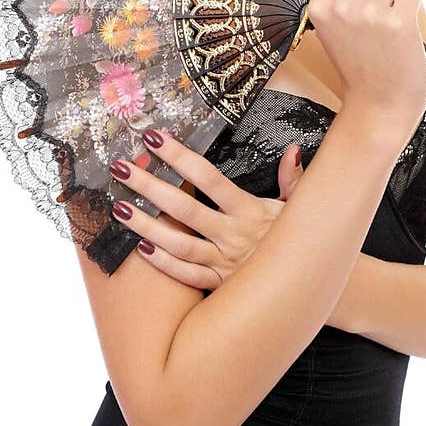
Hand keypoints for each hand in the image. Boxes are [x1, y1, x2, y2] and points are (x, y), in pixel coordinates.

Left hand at [108, 127, 305, 288]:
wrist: (307, 286)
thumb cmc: (301, 241)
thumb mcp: (301, 207)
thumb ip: (295, 178)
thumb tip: (293, 150)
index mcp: (250, 211)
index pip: (208, 178)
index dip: (179, 156)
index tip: (154, 139)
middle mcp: (234, 236)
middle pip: (184, 209)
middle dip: (149, 186)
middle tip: (121, 169)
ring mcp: (225, 263)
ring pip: (179, 244)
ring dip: (146, 226)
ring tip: (118, 209)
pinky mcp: (221, 285)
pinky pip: (188, 276)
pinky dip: (165, 264)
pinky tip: (141, 248)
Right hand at [309, 0, 425, 148]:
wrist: (378, 108)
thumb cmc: (364, 65)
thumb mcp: (341, 27)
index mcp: (318, 4)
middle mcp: (336, 4)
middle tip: (375, 26)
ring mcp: (364, 12)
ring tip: (388, 33)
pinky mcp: (392, 21)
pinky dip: (413, 8)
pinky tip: (402, 35)